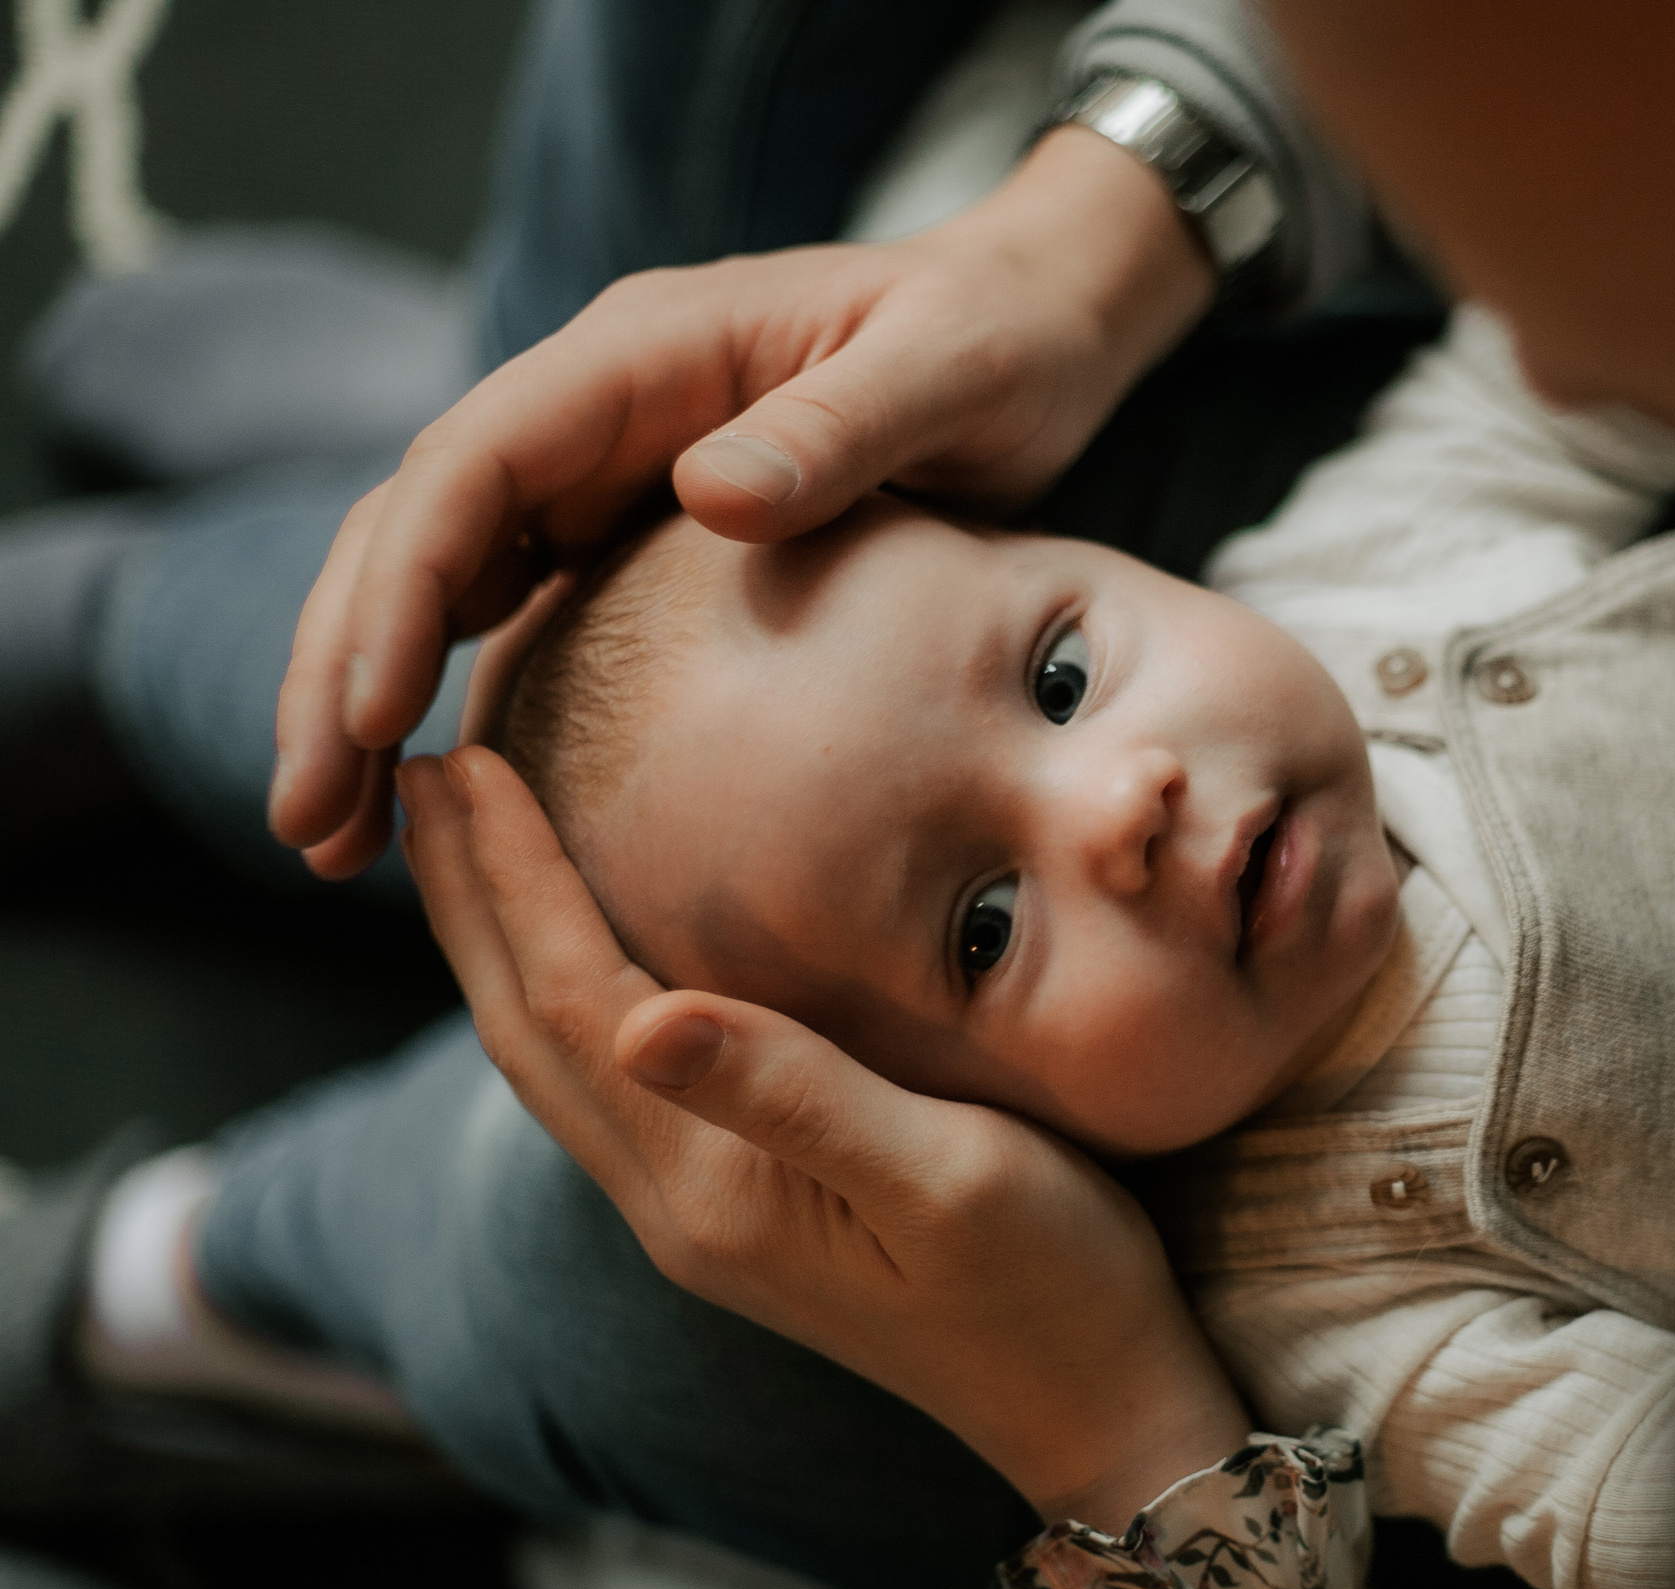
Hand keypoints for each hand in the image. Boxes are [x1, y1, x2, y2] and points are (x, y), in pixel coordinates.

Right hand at [277, 126, 1214, 879]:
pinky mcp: (633, 531)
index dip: (404, 590)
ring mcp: (606, 469)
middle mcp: (598, 407)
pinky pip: (512, 613)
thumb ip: (839, 429)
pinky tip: (443, 807)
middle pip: (417, 531)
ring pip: (441, 580)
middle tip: (307, 824)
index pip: (471, 465)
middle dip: (341, 671)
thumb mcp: (947, 373)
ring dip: (369, 699)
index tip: (370, 719)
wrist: (1038, 331)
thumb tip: (707, 493)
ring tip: (336, 842)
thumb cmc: (1002, 339)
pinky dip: (457, 699)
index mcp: (645, 354)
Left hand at [396, 745, 1248, 1532]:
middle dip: (469, 902)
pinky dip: (562, 1001)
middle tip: (416, 779)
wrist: (1092, 1410)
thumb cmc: (1048, 1283)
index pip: (576, 1002)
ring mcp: (701, 1221)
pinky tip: (581, 965)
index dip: (515, 880)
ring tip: (467, 853)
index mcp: (713, 1187)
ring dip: (499, 951)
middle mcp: (678, 1208)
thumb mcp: (946, 1174)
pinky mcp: (739, 1220)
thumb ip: (795, 1097)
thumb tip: (643, 1020)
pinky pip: (608, 1090)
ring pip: (557, 1066)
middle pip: (531, 1033)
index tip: (464, 762)